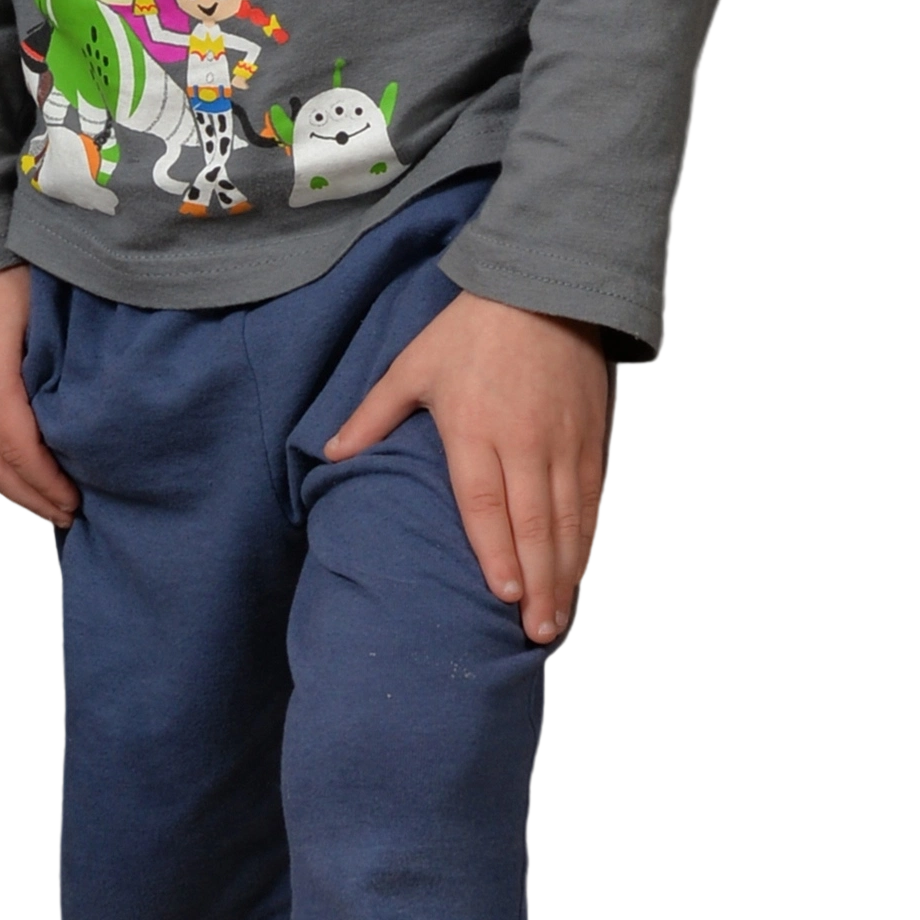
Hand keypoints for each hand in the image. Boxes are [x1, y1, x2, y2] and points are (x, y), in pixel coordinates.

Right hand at [0, 264, 77, 530]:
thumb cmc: (10, 263)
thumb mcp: (47, 312)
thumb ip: (68, 362)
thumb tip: (101, 409)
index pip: (21, 451)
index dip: (49, 484)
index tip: (80, 503)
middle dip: (31, 499)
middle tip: (68, 516)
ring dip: (12, 487)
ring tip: (47, 502)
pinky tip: (21, 468)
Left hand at [322, 291, 611, 643]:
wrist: (542, 287)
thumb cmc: (469, 329)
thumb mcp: (413, 365)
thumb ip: (373, 414)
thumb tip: (330, 451)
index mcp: (474, 428)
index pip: (486, 502)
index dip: (495, 551)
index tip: (502, 595)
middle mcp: (523, 441)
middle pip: (532, 524)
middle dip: (536, 583)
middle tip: (535, 633)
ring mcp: (562, 440)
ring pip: (567, 518)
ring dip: (563, 571)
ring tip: (556, 617)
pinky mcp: (590, 434)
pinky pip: (590, 497)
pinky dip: (585, 537)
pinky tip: (579, 569)